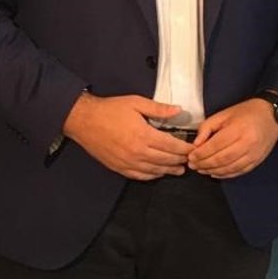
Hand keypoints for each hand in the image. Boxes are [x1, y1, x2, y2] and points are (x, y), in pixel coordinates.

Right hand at [62, 92, 190, 180]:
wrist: (84, 121)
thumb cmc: (109, 110)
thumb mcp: (136, 102)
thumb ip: (158, 109)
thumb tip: (178, 110)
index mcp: (144, 135)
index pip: (172, 146)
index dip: (184, 149)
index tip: (193, 149)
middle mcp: (137, 152)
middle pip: (166, 160)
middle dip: (180, 160)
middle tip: (189, 160)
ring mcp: (128, 162)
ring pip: (154, 170)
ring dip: (168, 170)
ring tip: (179, 170)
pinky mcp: (119, 167)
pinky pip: (139, 176)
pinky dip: (152, 175)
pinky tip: (158, 173)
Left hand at [188, 98, 277, 178]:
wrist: (272, 115)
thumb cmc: (247, 112)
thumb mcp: (224, 114)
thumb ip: (207, 128)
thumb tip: (196, 144)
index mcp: (238, 129)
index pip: (215, 146)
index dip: (201, 153)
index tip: (191, 156)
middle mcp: (247, 143)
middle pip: (221, 159)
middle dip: (204, 164)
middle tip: (193, 165)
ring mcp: (253, 154)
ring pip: (229, 168)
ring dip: (213, 170)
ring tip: (201, 169)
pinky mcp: (257, 160)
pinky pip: (239, 172)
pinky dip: (225, 174)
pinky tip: (215, 173)